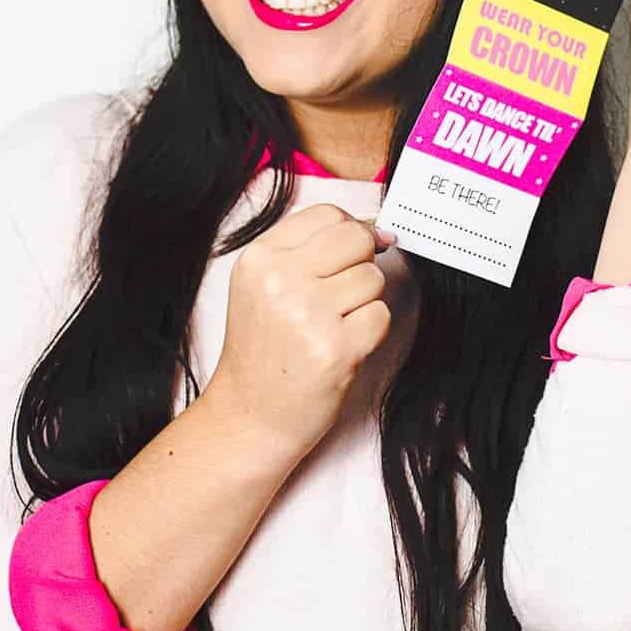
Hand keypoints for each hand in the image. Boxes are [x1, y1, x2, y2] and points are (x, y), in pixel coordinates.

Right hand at [207, 204, 393, 463]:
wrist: (249, 417)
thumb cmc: (265, 350)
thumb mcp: (264, 286)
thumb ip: (311, 249)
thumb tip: (379, 229)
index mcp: (260, 258)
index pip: (327, 214)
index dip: (350, 231)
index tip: (351, 253)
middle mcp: (280, 280)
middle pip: (356, 239)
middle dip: (362, 263)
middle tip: (341, 295)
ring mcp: (307, 314)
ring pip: (373, 279)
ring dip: (364, 303)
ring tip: (334, 326)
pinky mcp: (335, 349)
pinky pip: (380, 316)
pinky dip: (370, 332)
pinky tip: (342, 347)